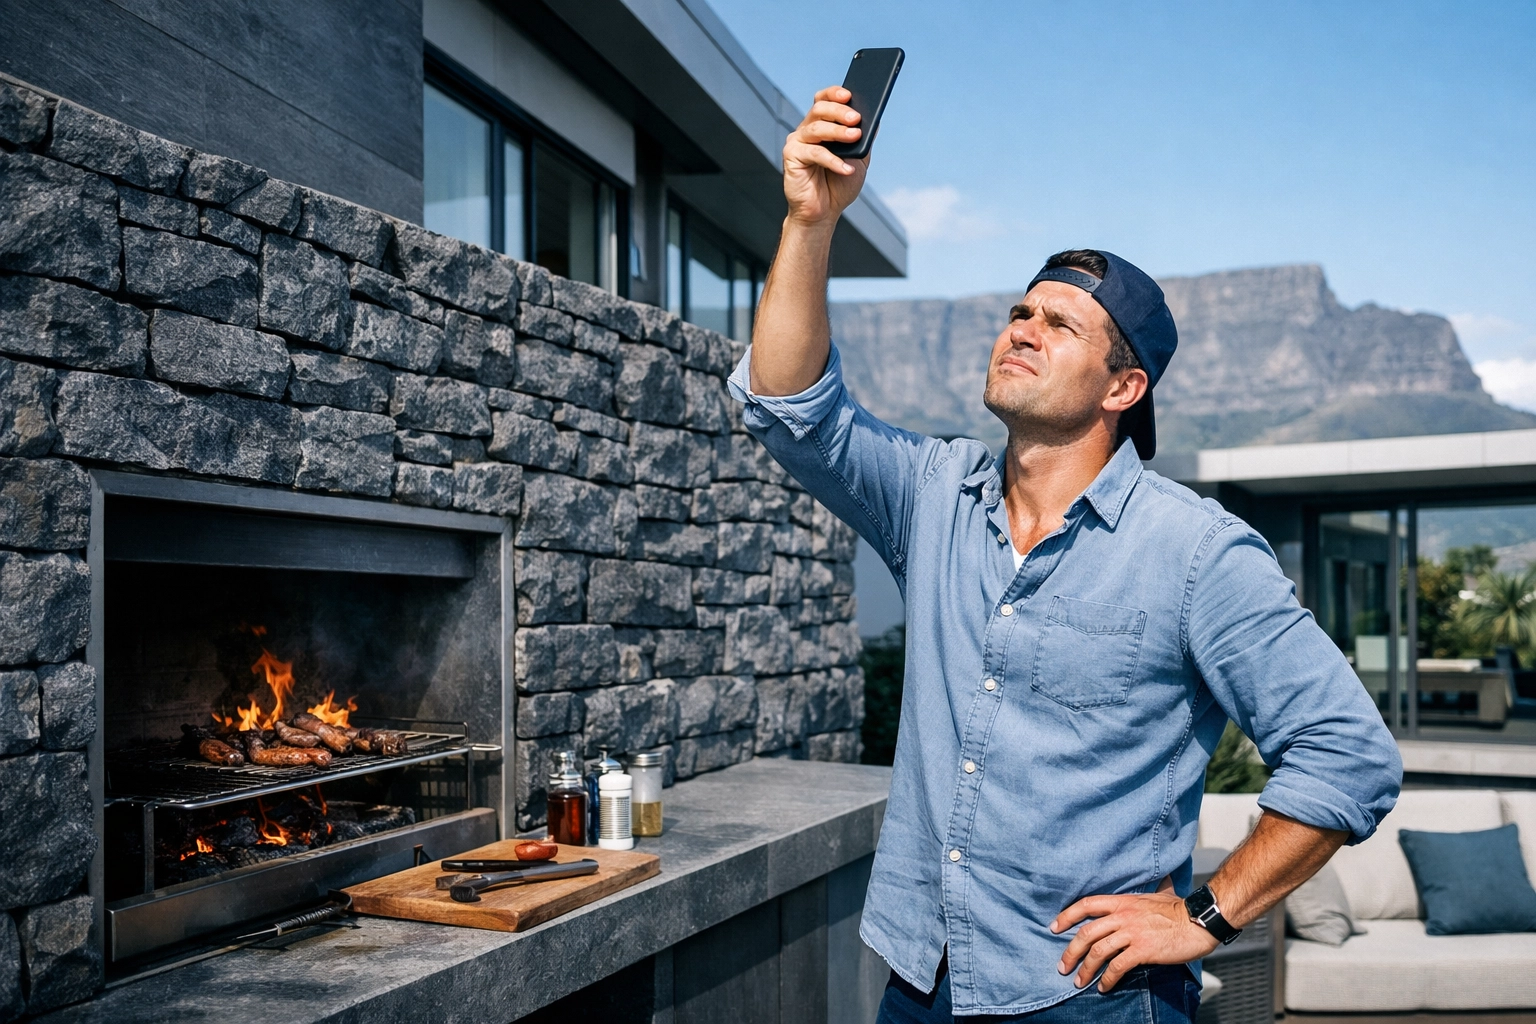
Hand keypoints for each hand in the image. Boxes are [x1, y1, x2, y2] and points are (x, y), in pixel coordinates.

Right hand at [782, 86, 870, 225]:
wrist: (823, 213)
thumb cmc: (838, 186)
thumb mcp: (859, 160)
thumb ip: (864, 141)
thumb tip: (875, 119)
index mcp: (821, 126)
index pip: (823, 100)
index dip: (834, 94)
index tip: (850, 94)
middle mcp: (807, 131)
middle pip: (819, 109)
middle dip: (839, 111)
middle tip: (856, 118)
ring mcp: (797, 143)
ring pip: (816, 127)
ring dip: (838, 131)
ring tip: (855, 137)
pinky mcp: (791, 157)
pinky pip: (814, 153)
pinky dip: (833, 160)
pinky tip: (846, 168)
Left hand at [1051, 880, 1218, 992]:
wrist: (1199, 920)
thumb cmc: (1179, 909)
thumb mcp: (1153, 896)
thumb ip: (1137, 899)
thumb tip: (1137, 895)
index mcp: (1122, 901)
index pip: (1086, 904)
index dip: (1067, 916)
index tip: (1054, 927)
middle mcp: (1123, 915)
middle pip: (1086, 932)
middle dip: (1070, 951)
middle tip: (1062, 966)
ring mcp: (1132, 932)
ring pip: (1098, 951)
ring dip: (1085, 969)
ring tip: (1078, 981)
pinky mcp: (1143, 950)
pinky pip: (1117, 966)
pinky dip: (1107, 978)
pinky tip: (1103, 987)